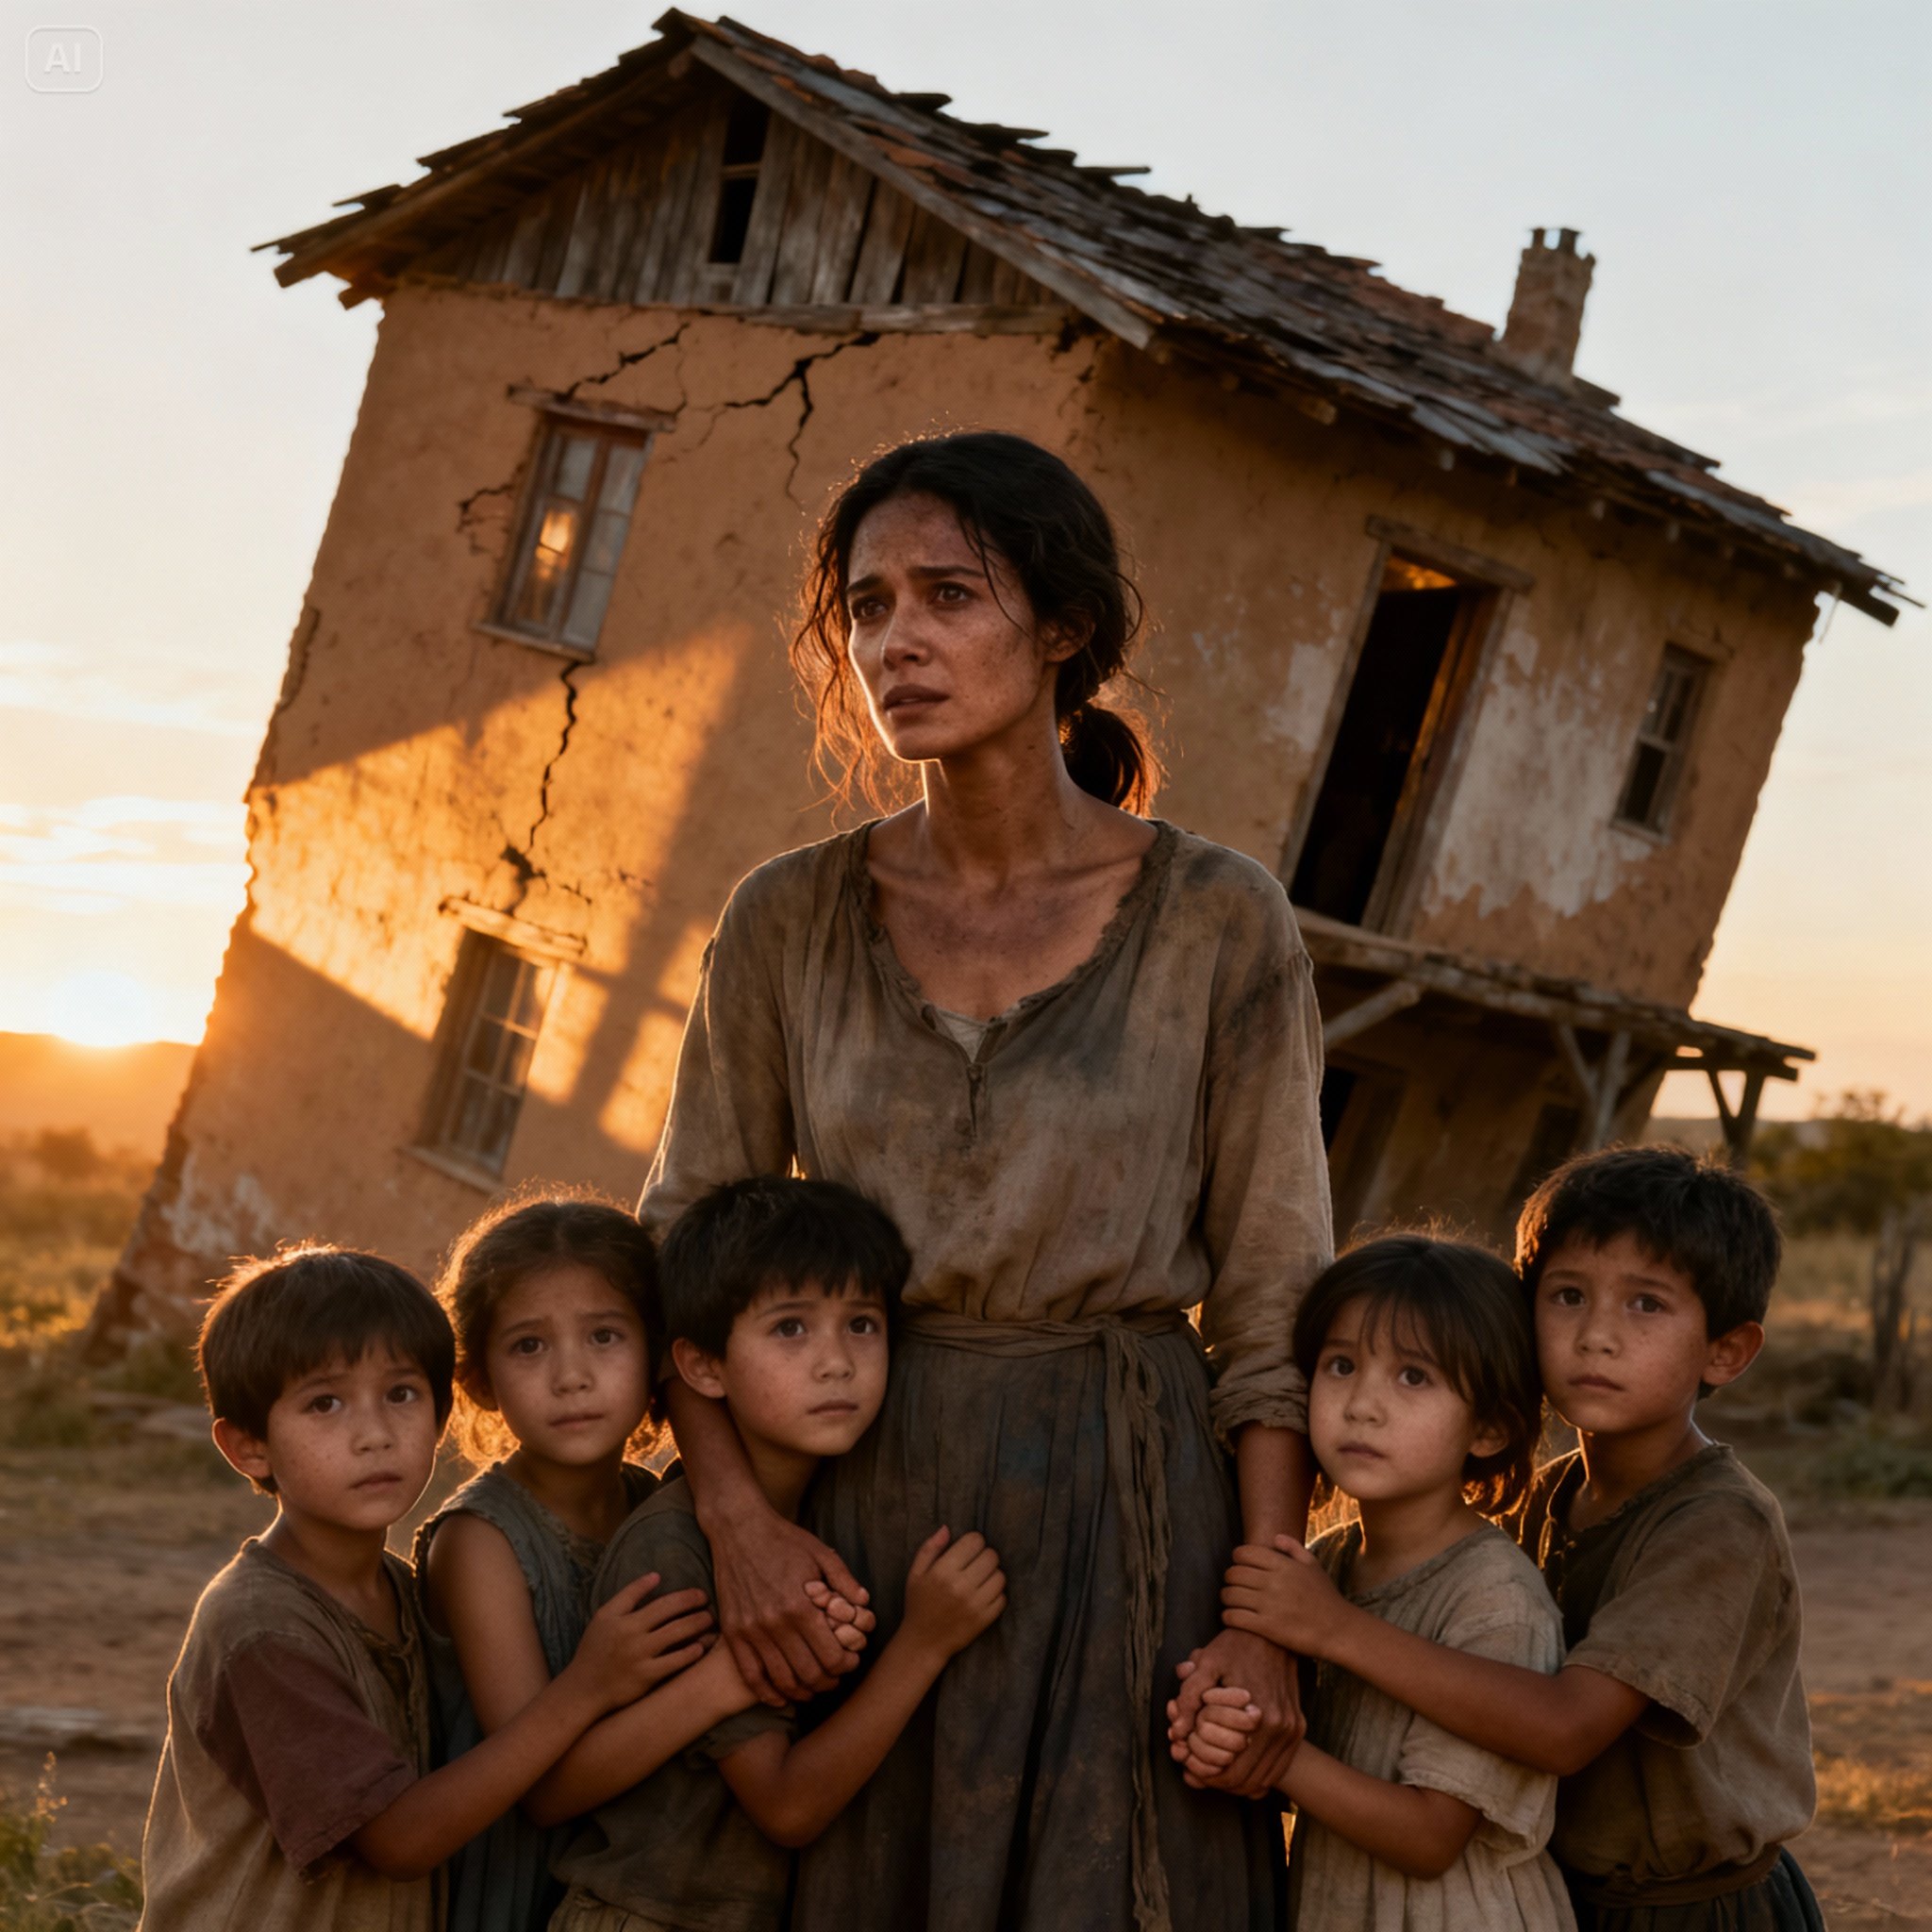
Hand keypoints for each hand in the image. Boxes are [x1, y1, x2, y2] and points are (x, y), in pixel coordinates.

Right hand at [567, 1574, 714, 1708]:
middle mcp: (633, 1636)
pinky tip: (700, 1648)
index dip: (685, 1597)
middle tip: (709, 1605)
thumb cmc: (595, 1648)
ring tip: (709, 1622)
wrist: (584, 1689)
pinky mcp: (645, 1678)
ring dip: (697, 1626)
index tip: (700, 1595)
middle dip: (695, 1607)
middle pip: (672, 1616)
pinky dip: (689, 1653)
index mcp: (624, 1618)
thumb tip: (656, 1575)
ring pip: (676, 1636)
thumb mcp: (605, 1615)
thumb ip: (629, 1594)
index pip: (662, 1602)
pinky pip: (673, 1663)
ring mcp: (640, 1657)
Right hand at [708, 1505, 868, 1705]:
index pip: (830, 1655)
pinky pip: (750, 1675)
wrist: (739, 1528)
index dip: (846, 1664)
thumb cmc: (783, 1539)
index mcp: (801, 1606)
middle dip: (828, 1681)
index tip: (851, 1661)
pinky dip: (767, 1693)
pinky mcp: (733, 1633)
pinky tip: (782, 1696)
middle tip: (836, 1677)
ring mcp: (751, 1631)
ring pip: (781, 1679)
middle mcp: (775, 1624)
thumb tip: (865, 1606)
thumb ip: (845, 1581)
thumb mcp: (821, 1553)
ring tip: (814, 1688)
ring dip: (802, 1691)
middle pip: (809, 1673)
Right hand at [900, 1527, 1005, 1660]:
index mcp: (943, 1571)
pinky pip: (1003, 1597)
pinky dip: (996, 1594)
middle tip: (975, 1565)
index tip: (967, 1551)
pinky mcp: (985, 1619)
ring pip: (1000, 1576)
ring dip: (992, 1575)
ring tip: (980, 1580)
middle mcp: (961, 1586)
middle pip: (991, 1556)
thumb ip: (930, 1548)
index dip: (973, 1542)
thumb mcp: (915, 1574)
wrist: (923, 1642)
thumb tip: (947, 1528)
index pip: (975, 1541)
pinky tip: (983, 1596)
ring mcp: (975, 1604)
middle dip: (984, 1557)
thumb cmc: (919, 1604)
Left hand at [1166, 1628, 1301, 1796]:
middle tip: (1197, 1774)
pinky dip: (1258, 1775)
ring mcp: (1292, 1730)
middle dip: (1219, 1782)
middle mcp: (1280, 1729)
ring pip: (1264, 1779)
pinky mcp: (1297, 1727)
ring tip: (1215, 1774)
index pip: (1229, 1769)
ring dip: (1239, 1783)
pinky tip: (1238, 1769)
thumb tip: (1176, 1732)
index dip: (1205, 1775)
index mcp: (1258, 1717)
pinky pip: (1279, 1767)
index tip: (1188, 1769)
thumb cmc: (1236, 1646)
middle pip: (1247, 1780)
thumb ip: (1189, 1697)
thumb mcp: (1206, 1663)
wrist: (1273, 1632)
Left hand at [1222, 1535, 1347, 1657]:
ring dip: (1226, 1597)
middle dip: (1229, 1578)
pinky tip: (1231, 1617)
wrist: (1339, 1630)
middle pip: (1233, 1573)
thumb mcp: (1313, 1565)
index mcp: (1283, 1565)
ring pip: (1230, 1595)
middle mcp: (1273, 1582)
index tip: (1240, 1566)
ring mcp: (1269, 1605)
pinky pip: (1234, 1617)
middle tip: (1233, 1585)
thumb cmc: (1326, 1597)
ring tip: (1231, 1601)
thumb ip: (1293, 1547)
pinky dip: (1228, 1616)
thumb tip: (1274, 1538)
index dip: (1237, 1558)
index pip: (1244, 1553)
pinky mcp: (1267, 1627)